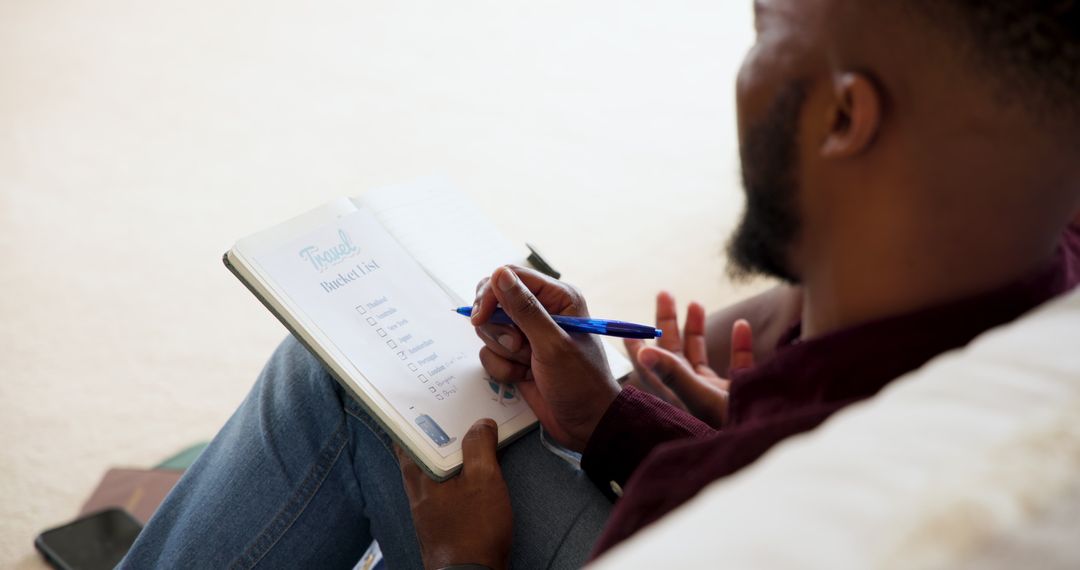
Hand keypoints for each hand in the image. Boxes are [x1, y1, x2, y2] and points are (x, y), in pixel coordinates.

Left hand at [398, 419, 511, 569]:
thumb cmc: (473, 529)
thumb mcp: (484, 479)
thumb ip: (480, 447)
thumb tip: (481, 423)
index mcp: (418, 474)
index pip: (405, 435)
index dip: (414, 415)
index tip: (423, 397)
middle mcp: (416, 489)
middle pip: (419, 450)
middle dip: (434, 430)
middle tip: (452, 411)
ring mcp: (426, 507)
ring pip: (432, 468)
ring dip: (447, 451)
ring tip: (468, 435)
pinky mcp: (440, 520)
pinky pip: (443, 485)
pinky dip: (455, 471)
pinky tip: (471, 470)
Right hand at [471, 265, 619, 451]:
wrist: (587, 423)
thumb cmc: (581, 382)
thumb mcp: (552, 344)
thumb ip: (524, 309)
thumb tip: (499, 274)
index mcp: (557, 297)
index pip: (510, 276)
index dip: (490, 294)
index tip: (480, 317)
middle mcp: (542, 311)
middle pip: (494, 301)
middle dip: (497, 328)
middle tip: (515, 346)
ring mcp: (527, 334)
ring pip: (490, 330)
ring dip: (504, 352)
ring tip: (528, 364)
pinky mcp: (517, 356)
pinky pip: (491, 353)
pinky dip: (503, 368)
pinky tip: (524, 377)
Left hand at [624, 292, 753, 427]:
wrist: (770, 441)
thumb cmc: (731, 426)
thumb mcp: (699, 396)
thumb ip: (673, 373)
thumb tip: (642, 351)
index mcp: (680, 391)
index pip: (652, 364)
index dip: (638, 344)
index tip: (625, 325)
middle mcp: (695, 391)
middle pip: (675, 352)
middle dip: (668, 323)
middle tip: (663, 293)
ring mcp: (718, 393)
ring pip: (703, 356)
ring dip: (698, 330)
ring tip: (694, 303)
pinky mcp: (744, 392)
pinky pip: (739, 365)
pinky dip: (739, 345)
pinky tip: (741, 325)